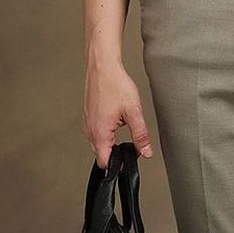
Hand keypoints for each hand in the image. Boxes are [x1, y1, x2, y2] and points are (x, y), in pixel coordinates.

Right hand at [83, 53, 153, 167]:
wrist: (103, 67)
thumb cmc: (115, 85)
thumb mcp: (134, 112)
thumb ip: (140, 135)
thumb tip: (146, 152)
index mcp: (100, 133)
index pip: (104, 162)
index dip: (117, 165)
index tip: (128, 160)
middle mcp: (90, 130)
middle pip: (101, 154)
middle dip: (115, 153)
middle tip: (131, 142)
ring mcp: (87, 123)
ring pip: (98, 142)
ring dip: (110, 141)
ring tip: (123, 125)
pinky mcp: (88, 116)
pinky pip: (96, 131)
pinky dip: (106, 131)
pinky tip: (115, 119)